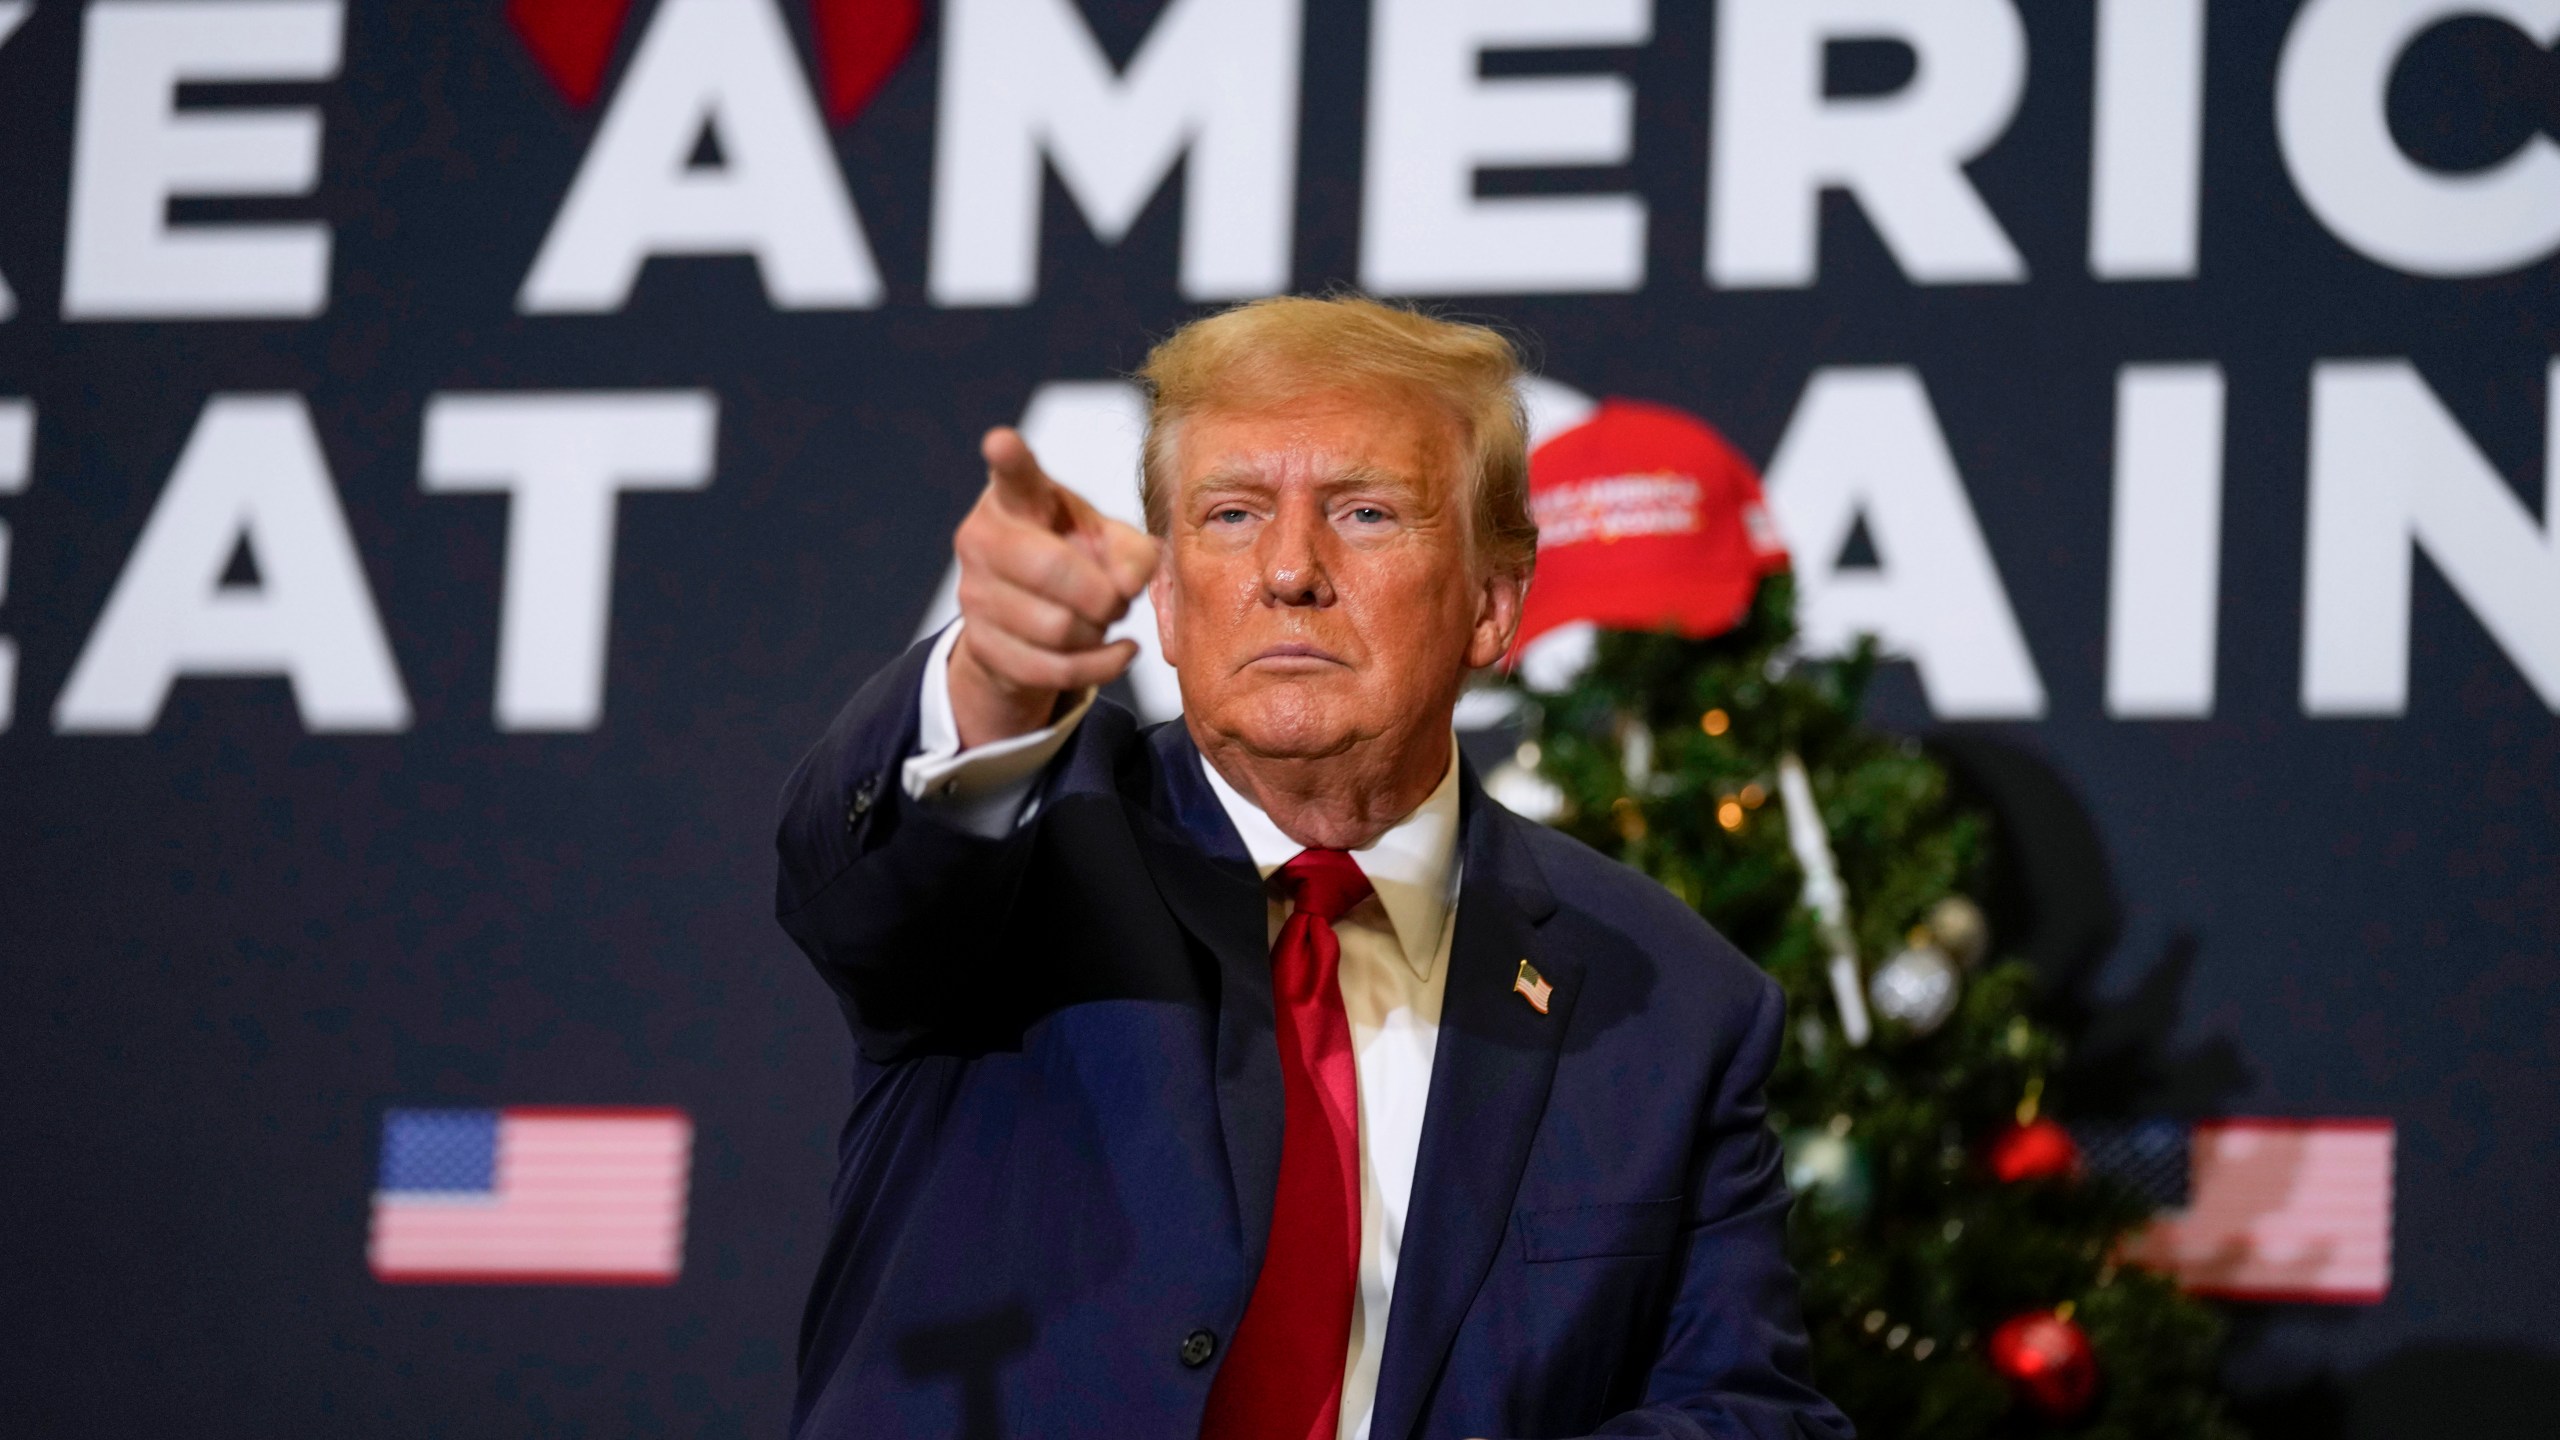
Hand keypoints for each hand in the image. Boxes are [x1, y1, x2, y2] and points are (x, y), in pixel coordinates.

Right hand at [947, 427, 1159, 747]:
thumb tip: (1126, 584)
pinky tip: (1119, 651)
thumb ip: (1134, 552)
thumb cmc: (1076, 557)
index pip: (1013, 475)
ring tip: (1104, 621)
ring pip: (1055, 628)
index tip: (1002, 442)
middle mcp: (983, 539)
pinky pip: (1052, 669)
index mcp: (1016, 498)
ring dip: (1098, 632)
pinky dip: (1101, 666)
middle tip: (1117, 599)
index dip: (1008, 458)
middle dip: (1102, 594)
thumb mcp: (1110, 542)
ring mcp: (973, 594)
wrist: (1030, 615)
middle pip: (1051, 569)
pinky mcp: (981, 646)